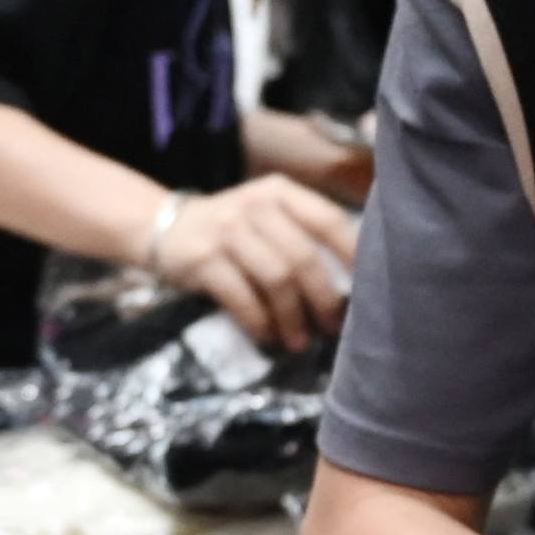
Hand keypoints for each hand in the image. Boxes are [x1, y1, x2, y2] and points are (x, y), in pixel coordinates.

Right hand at [142, 177, 357, 353]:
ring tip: (301, 341)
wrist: (166, 227)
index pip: (328, 219)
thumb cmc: (234, 229)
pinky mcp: (203, 259)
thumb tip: (352, 287)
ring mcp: (227, 230)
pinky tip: (267, 336)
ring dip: (292, 317)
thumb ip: (304, 236)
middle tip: (334, 327)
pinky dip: (259, 321)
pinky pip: (241, 296)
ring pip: (275, 278)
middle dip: (324, 298)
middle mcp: (256, 205)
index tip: (368, 288)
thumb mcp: (268, 216)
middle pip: (303, 256)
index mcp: (281, 192)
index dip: (353, 255)